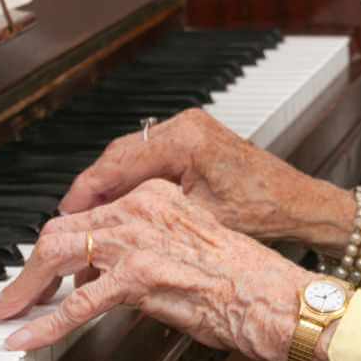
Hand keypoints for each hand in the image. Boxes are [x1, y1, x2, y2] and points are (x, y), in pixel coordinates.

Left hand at [0, 179, 318, 360]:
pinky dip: (43, 324)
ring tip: (6, 312)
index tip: (44, 266)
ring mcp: (139, 239)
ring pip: (58, 254)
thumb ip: (147, 242)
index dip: (60, 241)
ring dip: (24, 289)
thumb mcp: (188, 240)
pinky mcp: (138, 275)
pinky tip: (26, 337)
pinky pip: (75, 304)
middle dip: (29, 266)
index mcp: (157, 194)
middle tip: (10, 294)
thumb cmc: (238, 273)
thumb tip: (107, 270)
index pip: (90, 212)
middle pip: (65, 228)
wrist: (266, 290)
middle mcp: (143, 207)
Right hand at [59, 108, 354, 252]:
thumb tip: (104, 236)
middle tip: (71, 225)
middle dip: (94, 192)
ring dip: (111, 187)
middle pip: (120, 156)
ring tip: (91, 222)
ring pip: (132, 156)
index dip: (85, 193)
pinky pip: (150, 156)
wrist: (296, 202)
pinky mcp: (194, 139)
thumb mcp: (197, 221)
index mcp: (186, 138)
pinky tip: (122, 208)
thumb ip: (148, 220)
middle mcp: (186, 125)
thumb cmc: (261, 210)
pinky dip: (133, 181)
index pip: (117, 162)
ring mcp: (190, 128)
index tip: (63, 218)